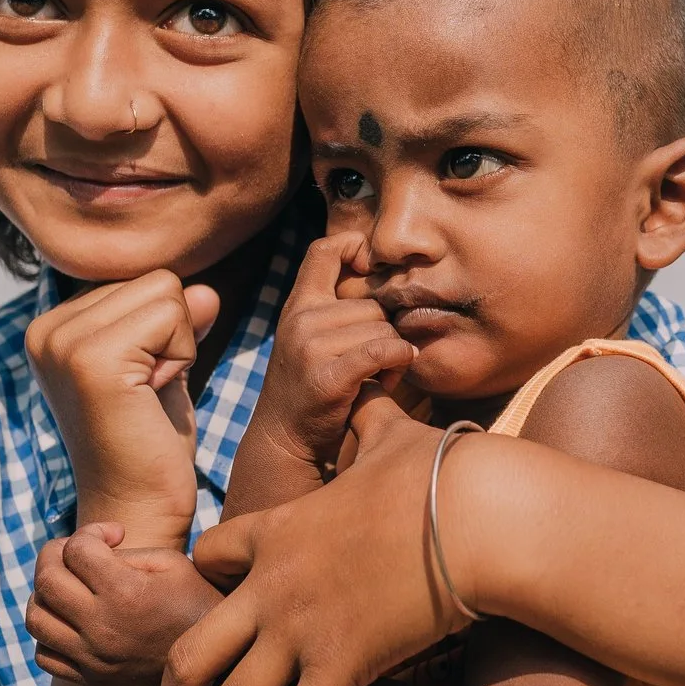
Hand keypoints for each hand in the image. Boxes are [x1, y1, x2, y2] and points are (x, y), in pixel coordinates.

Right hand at [25, 271, 220, 549]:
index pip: (138, 277)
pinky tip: (153, 398)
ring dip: (177, 345)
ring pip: (167, 291)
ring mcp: (63, 342)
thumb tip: (206, 289)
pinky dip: (181, 356)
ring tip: (148, 395)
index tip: (139, 384)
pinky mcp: (92, 360)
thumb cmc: (149, 445)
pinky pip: (172, 315)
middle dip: (172, 333)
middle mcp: (45, 328)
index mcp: (50, 326)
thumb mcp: (162, 366)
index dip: (161, 330)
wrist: (137, 511)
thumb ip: (175, 320)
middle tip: (147, 393)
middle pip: (155, 278)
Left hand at [27, 522, 222, 685]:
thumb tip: (89, 551)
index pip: (75, 549)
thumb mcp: (172, 564)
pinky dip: (49, 633)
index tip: (113, 535)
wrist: (217, 665)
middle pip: (45, 581)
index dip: (91, 532)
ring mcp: (93, 659)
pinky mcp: (91, 680)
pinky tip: (72, 620)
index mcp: (125, 593)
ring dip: (46, 594)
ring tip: (70, 586)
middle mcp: (102, 628)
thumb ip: (125, 552)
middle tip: (78, 553)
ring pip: (36, 618)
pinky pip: (44, 655)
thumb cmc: (196, 603)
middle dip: (55, 555)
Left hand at [167, 389, 483, 685]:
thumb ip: (370, 424)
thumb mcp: (393, 436)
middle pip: (188, 653)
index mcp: (278, 529)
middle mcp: (271, 587)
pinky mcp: (339, 668)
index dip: (207, 584)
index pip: (209, 560)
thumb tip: (378, 394)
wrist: (476, 518)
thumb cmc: (444, 474)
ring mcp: (300, 632)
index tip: (221, 609)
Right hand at [235, 234, 413, 487]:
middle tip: (377, 361)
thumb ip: (334, 308)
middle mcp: (301, 319)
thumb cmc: (311, 385)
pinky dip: (399, 360)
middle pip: (373, 303)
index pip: (324, 250)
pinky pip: (382, 351)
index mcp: (298, 305)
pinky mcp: (329, 376)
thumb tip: (379, 275)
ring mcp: (311, 347)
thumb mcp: (311, 337)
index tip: (373, 268)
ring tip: (378, 375)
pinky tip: (394, 374)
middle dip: (386, 331)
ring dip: (393, 353)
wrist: (285, 439)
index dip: (355, 246)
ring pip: (384, 329)